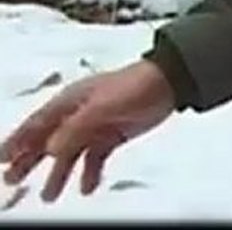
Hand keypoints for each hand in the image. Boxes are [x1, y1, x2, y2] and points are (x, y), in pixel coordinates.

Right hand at [0, 60, 175, 201]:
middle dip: (29, 159)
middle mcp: (80, 114)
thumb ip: (74, 129)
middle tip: (12, 179)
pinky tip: (86, 187)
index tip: (1, 159)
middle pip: (49, 139)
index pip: (38, 123)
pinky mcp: (114, 135)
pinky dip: (90, 172)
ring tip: (48, 195)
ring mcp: (97, 125)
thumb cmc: (132, 87)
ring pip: (71, 152)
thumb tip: (50, 149)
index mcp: (71, 101)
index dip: (18, 140)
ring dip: (59, 172)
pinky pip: (96, 157)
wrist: (168, 83)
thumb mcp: (100, 107)